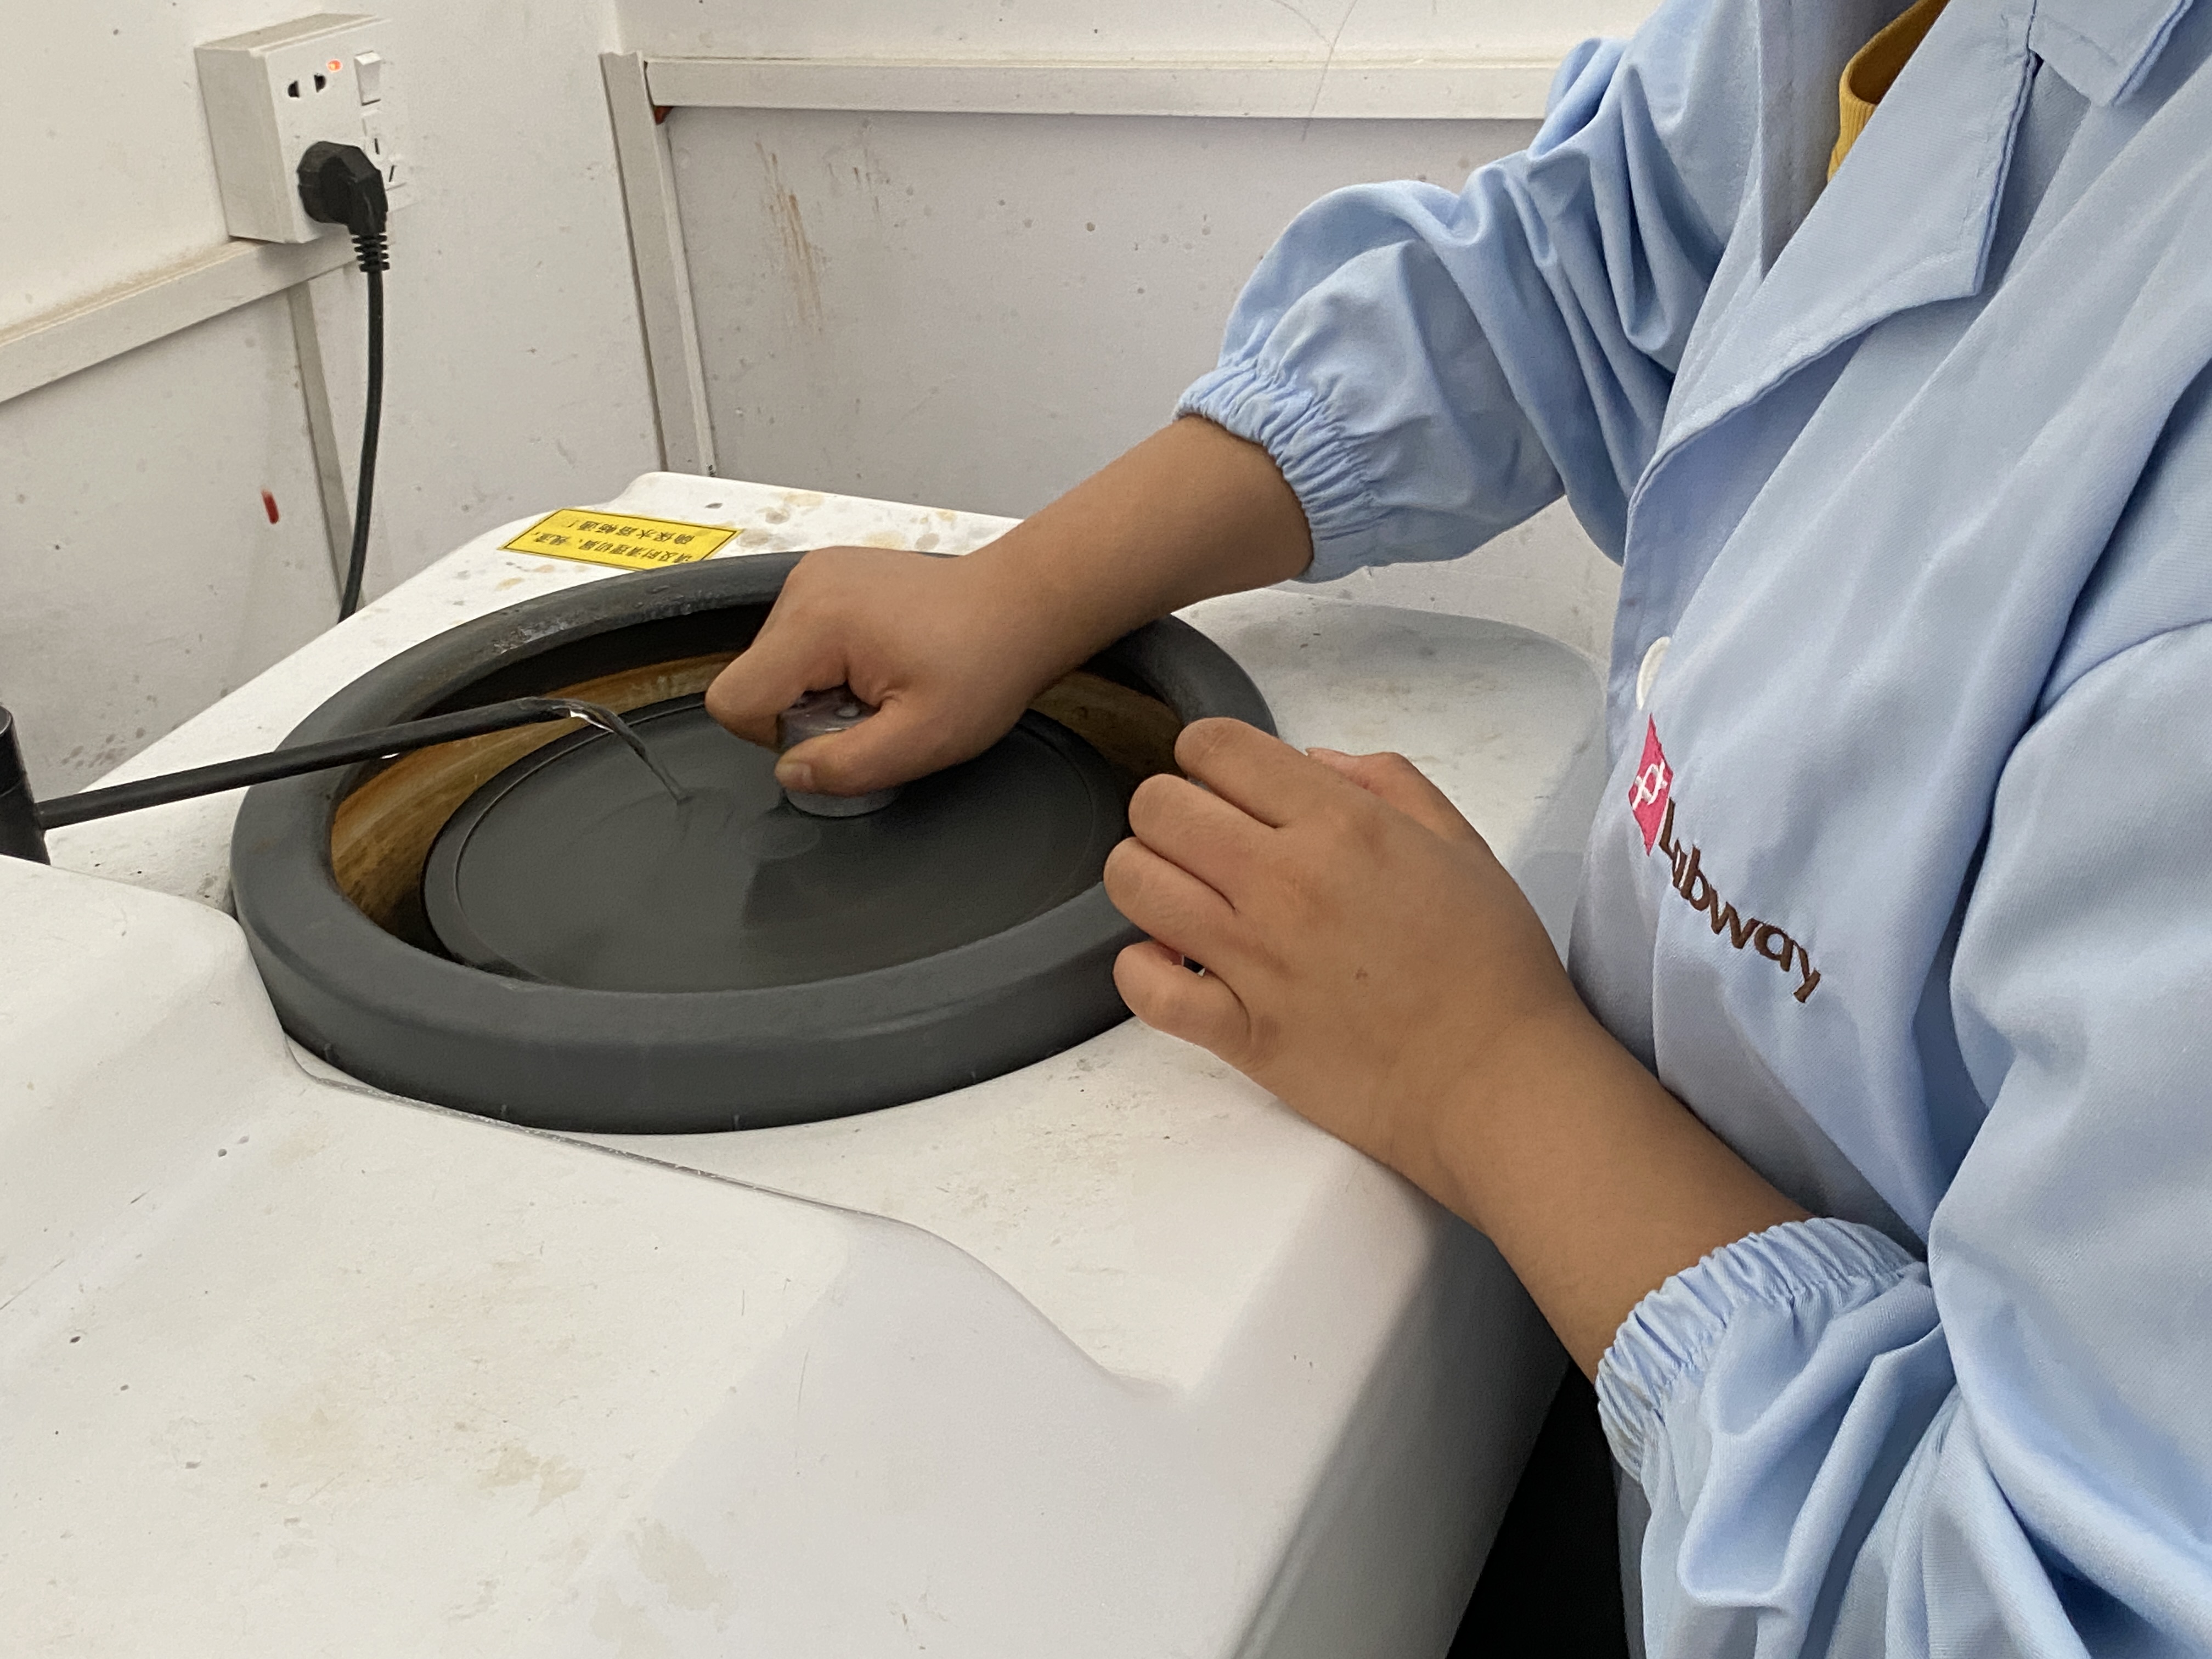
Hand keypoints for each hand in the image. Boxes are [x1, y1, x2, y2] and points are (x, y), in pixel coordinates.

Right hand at [704, 547, 1067, 795]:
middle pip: (756, 679)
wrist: (1023, 605)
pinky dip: (831, 663)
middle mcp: (806, 586)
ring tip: (883, 684)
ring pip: (775, 661)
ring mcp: (816, 574)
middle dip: (806, 712)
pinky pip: (800, 638)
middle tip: (875, 709)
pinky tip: (882, 663)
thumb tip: (790, 774)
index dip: (774, 736)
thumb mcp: (923, 739)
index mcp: (818, 622)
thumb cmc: (987, 662)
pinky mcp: (829, 575)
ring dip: (820, 688)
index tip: (833, 733)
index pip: (735, 698)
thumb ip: (846, 767)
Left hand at [1106, 718, 1811, 1372]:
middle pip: (1157, 806)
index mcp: (1342, 825)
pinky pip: (1143, 984)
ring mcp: (1254, 959)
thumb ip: (1387, 782)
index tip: (1225, 783)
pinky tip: (1179, 965)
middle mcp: (1286, 882)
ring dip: (1146, 878)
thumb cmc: (1492, 970)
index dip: (1207, 756)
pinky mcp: (1239, 1033)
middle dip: (1168, 811)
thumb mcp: (1459, 844)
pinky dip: (1144, 968)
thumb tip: (1310, 763)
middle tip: (1203, 841)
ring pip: (1132, 881)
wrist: (1500, 1083)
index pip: (1216, 747)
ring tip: (1185, 898)